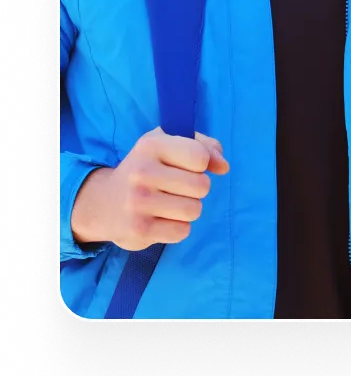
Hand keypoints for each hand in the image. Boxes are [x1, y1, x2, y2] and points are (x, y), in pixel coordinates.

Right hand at [70, 128, 228, 250]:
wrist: (103, 202)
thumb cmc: (147, 168)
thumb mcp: (169, 144)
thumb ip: (204, 146)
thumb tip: (223, 167)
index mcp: (151, 145)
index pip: (200, 156)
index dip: (202, 163)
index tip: (187, 166)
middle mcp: (142, 172)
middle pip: (202, 186)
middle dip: (196, 188)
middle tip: (176, 187)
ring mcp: (138, 203)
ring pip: (194, 210)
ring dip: (188, 208)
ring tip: (168, 203)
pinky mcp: (139, 231)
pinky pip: (182, 231)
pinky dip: (177, 227)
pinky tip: (160, 219)